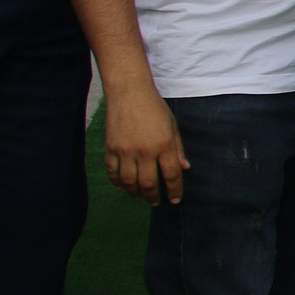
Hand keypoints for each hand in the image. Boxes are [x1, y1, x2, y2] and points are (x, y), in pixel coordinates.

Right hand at [103, 85, 189, 204]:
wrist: (129, 92)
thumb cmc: (154, 108)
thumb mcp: (173, 126)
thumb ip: (178, 149)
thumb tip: (184, 168)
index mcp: (164, 145)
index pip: (171, 175)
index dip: (174, 190)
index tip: (175, 200)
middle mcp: (145, 151)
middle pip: (148, 184)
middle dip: (153, 197)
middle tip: (155, 202)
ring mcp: (125, 150)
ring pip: (128, 182)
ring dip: (135, 193)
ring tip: (139, 196)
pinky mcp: (110, 148)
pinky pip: (112, 172)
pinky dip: (117, 182)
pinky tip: (123, 186)